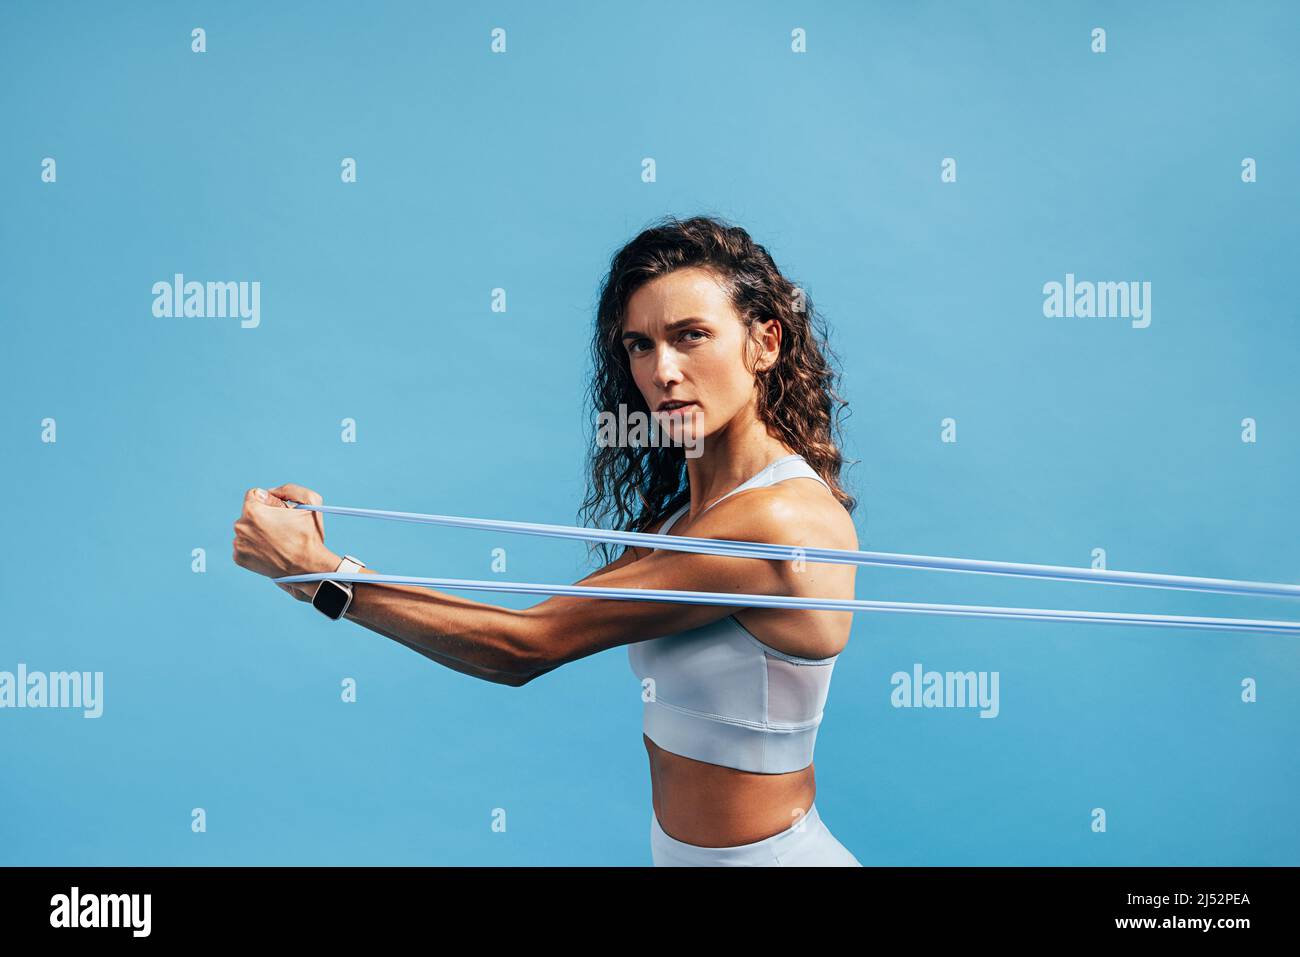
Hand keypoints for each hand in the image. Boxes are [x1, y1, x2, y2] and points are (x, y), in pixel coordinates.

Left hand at [232, 484, 338, 600]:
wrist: (307, 569)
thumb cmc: (310, 536)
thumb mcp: (310, 502)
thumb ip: (289, 489)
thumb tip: (270, 492)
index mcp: (252, 510)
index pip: (254, 495)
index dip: (270, 502)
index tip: (280, 513)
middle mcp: (240, 526)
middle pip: (249, 513)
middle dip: (263, 517)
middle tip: (282, 529)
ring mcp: (238, 544)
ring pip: (246, 530)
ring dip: (259, 532)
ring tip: (277, 542)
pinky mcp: (238, 558)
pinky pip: (244, 545)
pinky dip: (255, 547)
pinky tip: (270, 551)